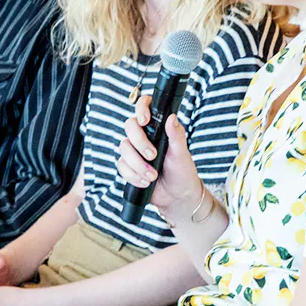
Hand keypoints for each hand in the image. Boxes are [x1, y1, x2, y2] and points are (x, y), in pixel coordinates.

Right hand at [118, 95, 202, 216]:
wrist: (177, 196)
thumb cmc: (182, 171)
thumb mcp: (182, 153)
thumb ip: (176, 135)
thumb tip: (172, 117)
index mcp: (158, 129)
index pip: (144, 108)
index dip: (141, 108)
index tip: (145, 120)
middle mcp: (144, 137)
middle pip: (129, 127)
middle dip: (139, 142)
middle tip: (153, 155)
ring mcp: (134, 151)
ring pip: (124, 148)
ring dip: (138, 164)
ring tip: (153, 176)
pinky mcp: (128, 166)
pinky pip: (122, 166)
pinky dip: (133, 175)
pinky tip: (145, 182)